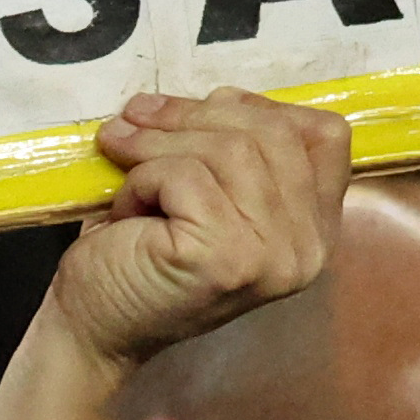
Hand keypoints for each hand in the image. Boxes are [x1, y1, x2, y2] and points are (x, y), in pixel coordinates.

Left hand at [0, 90, 349, 419]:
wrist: (95, 327)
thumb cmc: (141, 251)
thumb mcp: (205, 189)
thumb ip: (234, 148)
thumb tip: (220, 93)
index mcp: (315, 228)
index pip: (324, 135)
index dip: (259, 108)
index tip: (200, 108)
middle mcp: (310, 247)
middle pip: (270, 133)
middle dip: (191, 114)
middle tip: (131, 120)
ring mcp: (274, 256)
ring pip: (228, 149)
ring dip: (157, 145)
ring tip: (120, 160)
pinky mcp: (228, 258)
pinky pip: (186, 175)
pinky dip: (143, 178)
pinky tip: (126, 208)